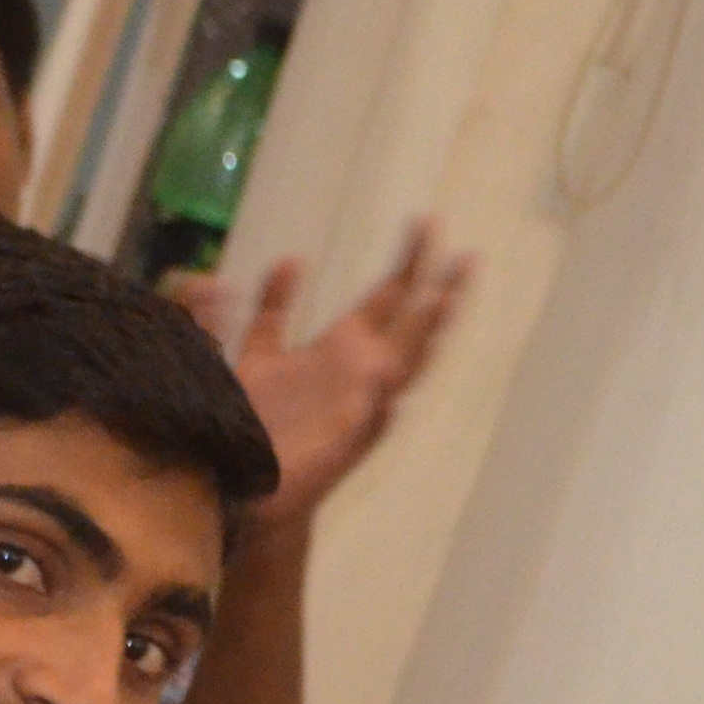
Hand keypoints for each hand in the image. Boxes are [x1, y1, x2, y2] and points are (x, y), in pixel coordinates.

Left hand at [174, 219, 472, 526]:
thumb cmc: (255, 423)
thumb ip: (272, 308)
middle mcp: (360, 371)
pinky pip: (376, 411)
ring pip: (408, 362)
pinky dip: (390, 388)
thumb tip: (292, 258)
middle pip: (412, 322)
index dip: (408, 261)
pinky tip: (398, 368)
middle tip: (462, 253)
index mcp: (343, 348)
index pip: (388, 296)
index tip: (425, 220)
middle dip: (436, 286)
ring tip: (446, 297)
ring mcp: (360, 403)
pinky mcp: (347, 437)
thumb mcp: (257, 352)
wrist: (241, 483)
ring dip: (427, 331)